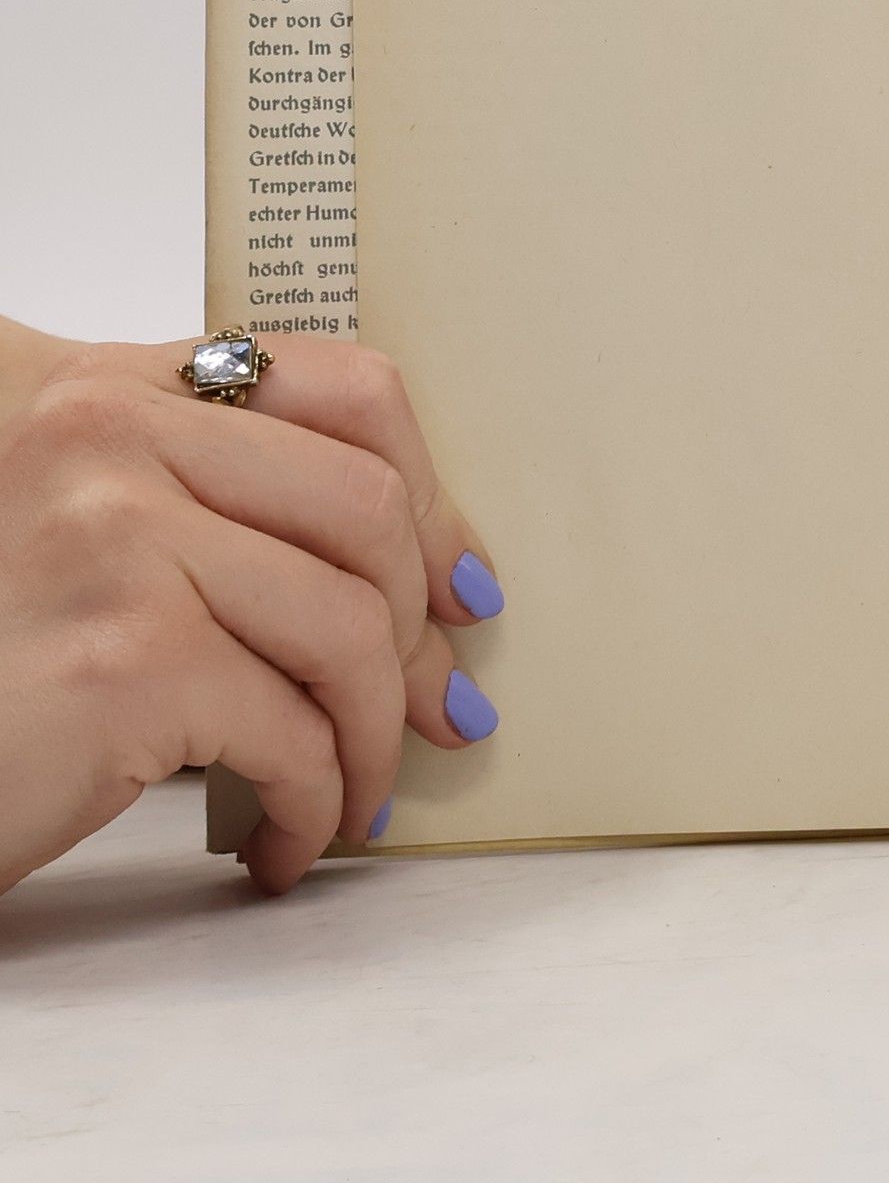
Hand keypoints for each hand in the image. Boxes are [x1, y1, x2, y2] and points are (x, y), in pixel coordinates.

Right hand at [0, 329, 503, 894]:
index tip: (461, 584)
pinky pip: (290, 732)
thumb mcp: (88, 530)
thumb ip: (216, 502)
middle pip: (367, 511)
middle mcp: (108, 438)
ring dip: (374, 736)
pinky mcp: (119, 659)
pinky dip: (315, 803)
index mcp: (115, 388)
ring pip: (347, 628)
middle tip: (436, 709)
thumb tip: (428, 563)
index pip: (346, 387)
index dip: (433, 496)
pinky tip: (288, 839)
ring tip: (360, 792)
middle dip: (421, 632)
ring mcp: (114, 541)